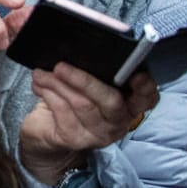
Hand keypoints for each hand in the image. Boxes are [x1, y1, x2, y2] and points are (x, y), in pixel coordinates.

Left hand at [19, 66, 158, 184]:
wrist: (47, 130)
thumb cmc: (73, 98)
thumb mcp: (87, 84)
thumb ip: (95, 70)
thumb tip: (85, 47)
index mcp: (129, 104)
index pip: (148, 98)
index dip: (145, 87)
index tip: (137, 74)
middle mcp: (118, 121)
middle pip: (111, 100)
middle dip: (85, 80)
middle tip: (61, 66)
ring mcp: (98, 134)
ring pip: (82, 104)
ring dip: (58, 84)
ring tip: (42, 73)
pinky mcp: (76, 140)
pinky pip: (63, 112)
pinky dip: (48, 94)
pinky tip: (39, 85)